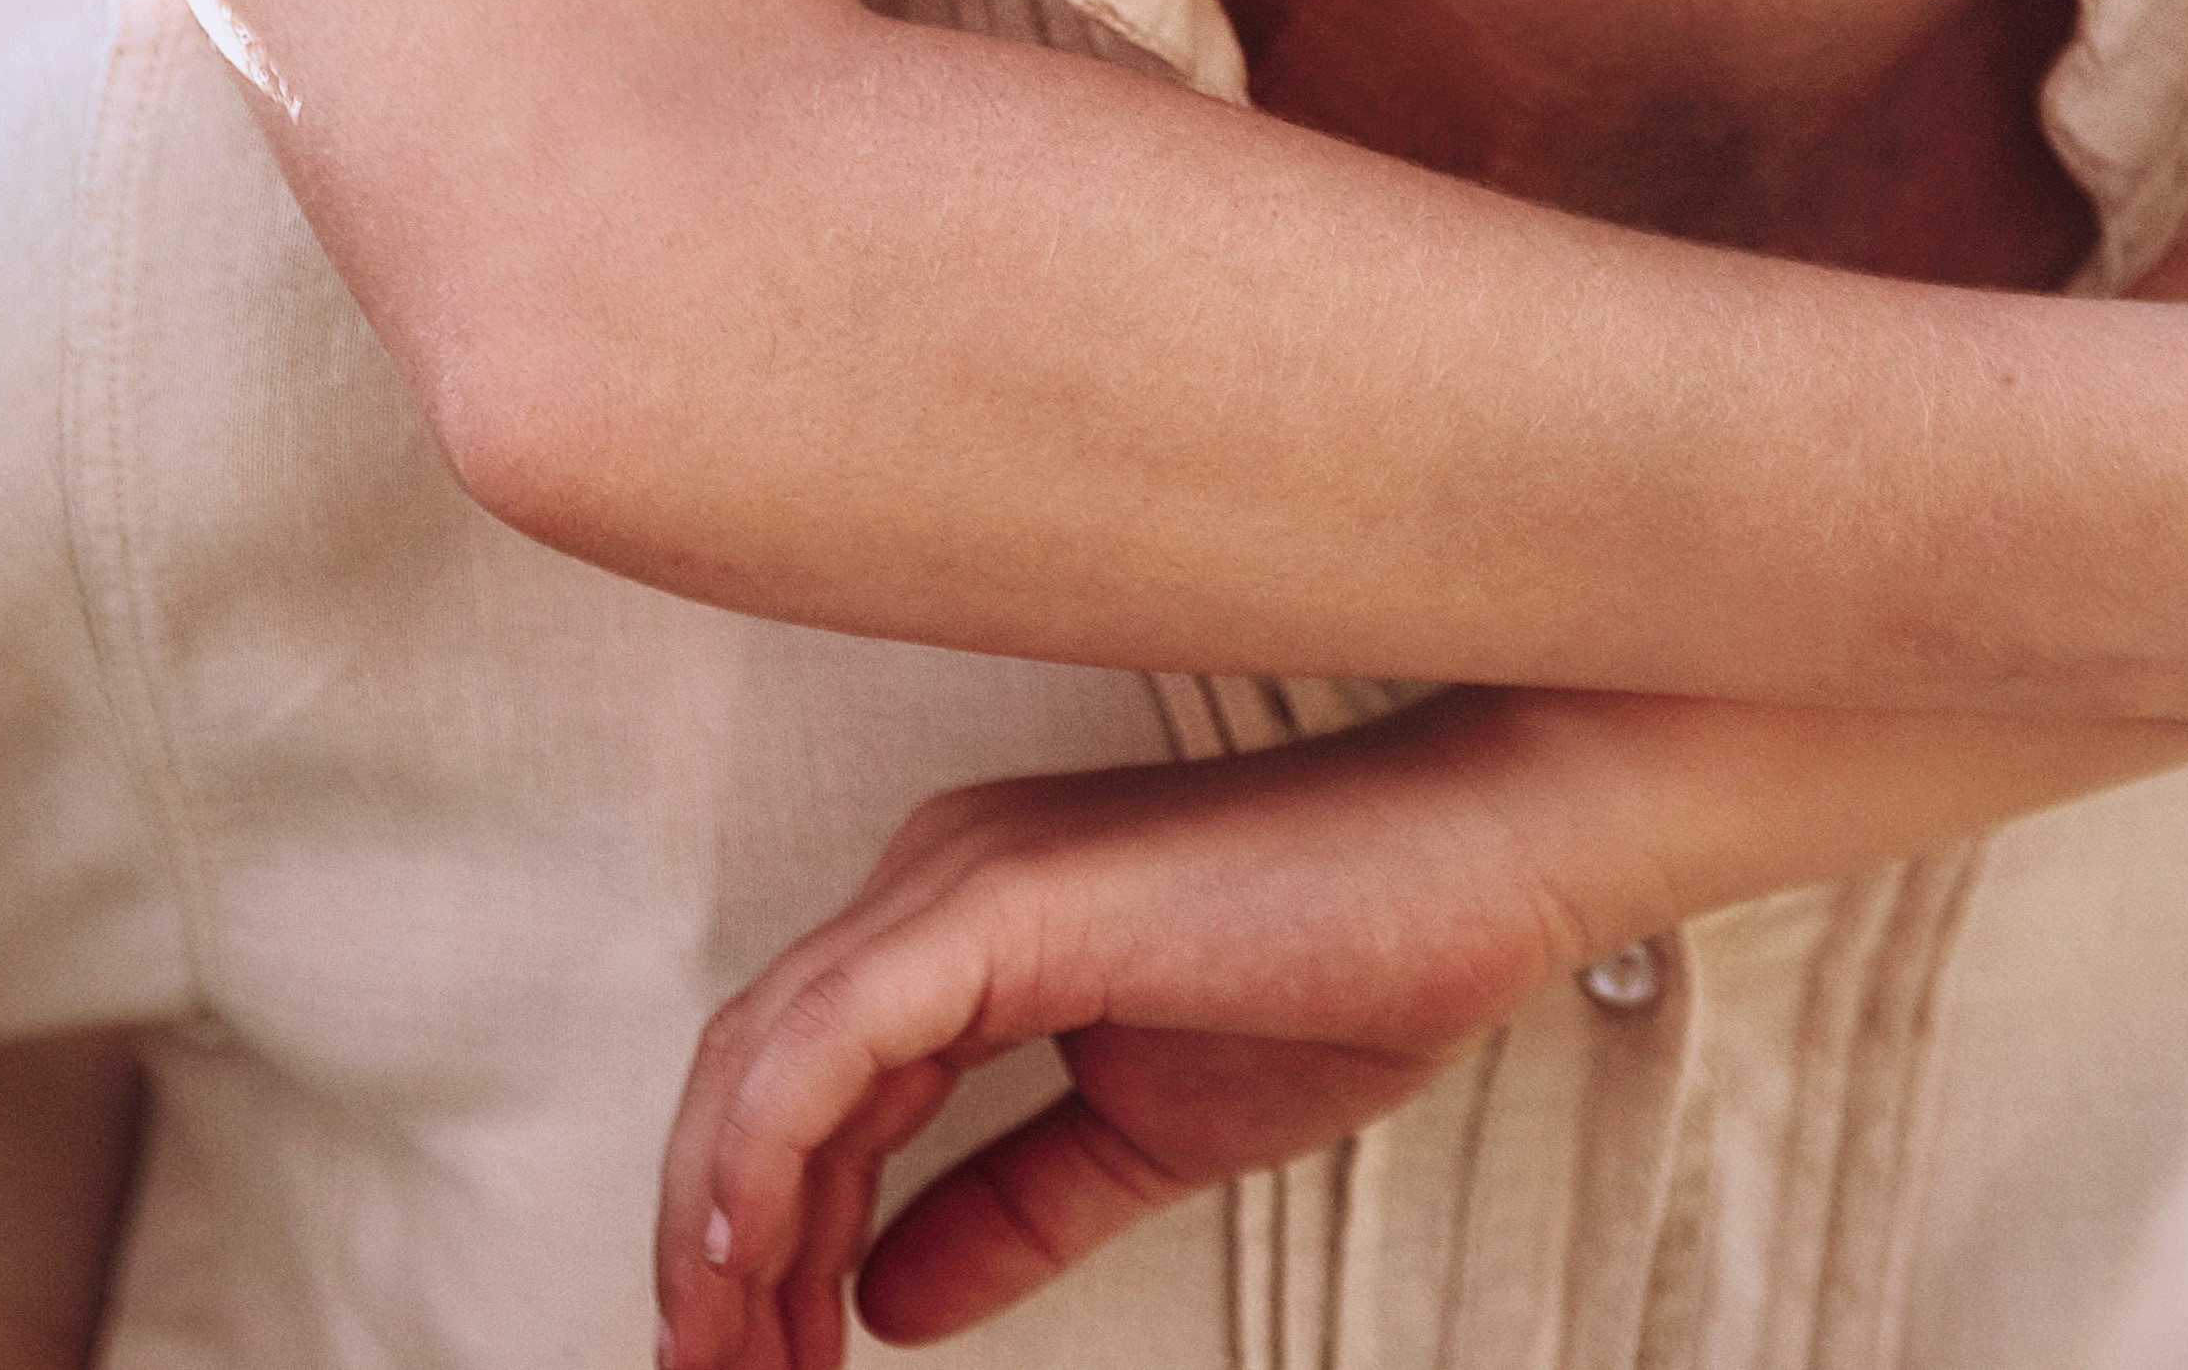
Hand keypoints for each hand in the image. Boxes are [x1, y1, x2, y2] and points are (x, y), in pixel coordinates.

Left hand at [657, 695, 1593, 1369]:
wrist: (1477, 867)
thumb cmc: (1343, 970)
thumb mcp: (1139, 1138)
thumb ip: (1007, 1209)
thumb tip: (887, 1303)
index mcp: (958, 930)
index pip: (803, 1092)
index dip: (756, 1239)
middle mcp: (932, 885)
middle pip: (751, 1075)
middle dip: (710, 1251)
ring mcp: (956, 879)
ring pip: (766, 1057)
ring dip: (720, 1225)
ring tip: (721, 1361)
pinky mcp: (997, 899)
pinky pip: (834, 1036)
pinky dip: (769, 1147)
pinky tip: (747, 1255)